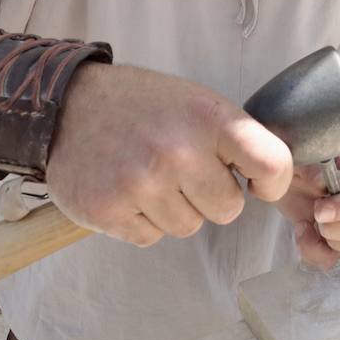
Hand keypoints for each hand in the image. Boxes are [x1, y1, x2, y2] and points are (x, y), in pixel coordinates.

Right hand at [46, 63, 293, 246]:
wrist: (66, 104)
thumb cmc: (141, 104)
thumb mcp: (196, 102)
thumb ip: (233, 137)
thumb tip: (271, 178)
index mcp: (207, 118)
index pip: (271, 163)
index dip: (274, 182)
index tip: (259, 184)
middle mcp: (176, 151)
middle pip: (228, 209)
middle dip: (212, 196)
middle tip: (185, 172)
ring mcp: (140, 183)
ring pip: (188, 227)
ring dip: (174, 209)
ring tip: (149, 175)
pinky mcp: (108, 211)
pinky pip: (150, 237)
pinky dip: (141, 220)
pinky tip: (126, 189)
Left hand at [275, 149, 339, 269]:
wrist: (276, 174)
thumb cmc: (291, 158)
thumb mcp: (295, 156)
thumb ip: (309, 166)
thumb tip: (322, 183)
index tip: (318, 212)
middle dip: (336, 229)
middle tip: (314, 216)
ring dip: (330, 241)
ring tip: (306, 223)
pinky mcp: (335, 235)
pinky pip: (336, 257)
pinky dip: (316, 253)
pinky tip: (303, 232)